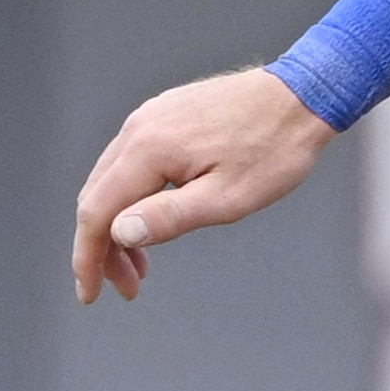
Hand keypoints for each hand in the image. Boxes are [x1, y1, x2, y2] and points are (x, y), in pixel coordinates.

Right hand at [70, 67, 330, 302]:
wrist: (302, 96)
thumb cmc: (273, 150)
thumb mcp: (227, 198)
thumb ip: (170, 217)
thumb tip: (118, 233)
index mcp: (148, 149)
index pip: (96, 212)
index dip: (87, 258)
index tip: (90, 294)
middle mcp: (139, 127)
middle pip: (98, 197)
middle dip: (103, 249)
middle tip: (128, 286)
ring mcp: (150, 117)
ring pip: (112, 180)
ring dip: (119, 226)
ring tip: (142, 265)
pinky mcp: (164, 115)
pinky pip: (131, 162)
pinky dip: (132, 198)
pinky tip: (153, 220)